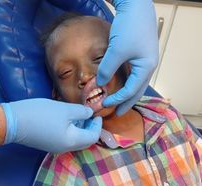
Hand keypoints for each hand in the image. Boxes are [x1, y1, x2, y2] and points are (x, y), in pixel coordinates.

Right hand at [1, 99, 101, 152]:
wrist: (14, 122)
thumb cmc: (43, 114)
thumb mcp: (66, 110)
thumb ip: (82, 112)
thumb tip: (90, 113)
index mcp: (72, 141)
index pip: (93, 137)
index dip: (98, 125)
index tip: (97, 114)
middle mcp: (66, 148)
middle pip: (85, 140)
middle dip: (91, 127)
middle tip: (90, 115)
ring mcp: (56, 147)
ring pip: (76, 139)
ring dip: (81, 128)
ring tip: (80, 114)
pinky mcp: (49, 143)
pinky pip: (67, 138)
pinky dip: (72, 129)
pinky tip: (69, 119)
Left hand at [97, 0, 158, 114]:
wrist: (136, 6)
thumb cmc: (129, 28)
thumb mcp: (116, 51)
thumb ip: (107, 69)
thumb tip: (98, 83)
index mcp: (146, 69)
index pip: (131, 91)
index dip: (118, 99)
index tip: (105, 105)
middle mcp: (148, 68)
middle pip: (137, 91)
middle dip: (127, 103)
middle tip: (118, 113)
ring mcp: (145, 62)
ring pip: (136, 84)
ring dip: (128, 94)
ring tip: (119, 103)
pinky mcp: (140, 56)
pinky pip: (134, 75)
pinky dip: (127, 83)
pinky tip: (121, 86)